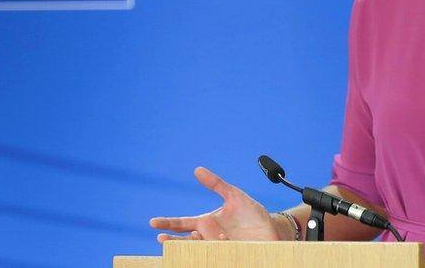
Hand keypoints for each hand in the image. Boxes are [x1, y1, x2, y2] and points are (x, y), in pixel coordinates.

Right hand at [149, 166, 280, 242]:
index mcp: (205, 223)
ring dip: (195, 245)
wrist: (271, 228)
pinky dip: (217, 249)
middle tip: (163, 239)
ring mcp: (217, 248)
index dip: (167, 223)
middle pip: (184, 241)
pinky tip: (224, 240)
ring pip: (198, 251)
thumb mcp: (234, 195)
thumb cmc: (250, 213)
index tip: (152, 222)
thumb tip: (197, 170)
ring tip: (197, 236)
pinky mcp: (229, 255)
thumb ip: (216, 184)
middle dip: (172, 241)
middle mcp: (208, 237)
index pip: (181, 223)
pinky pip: (217, 255)